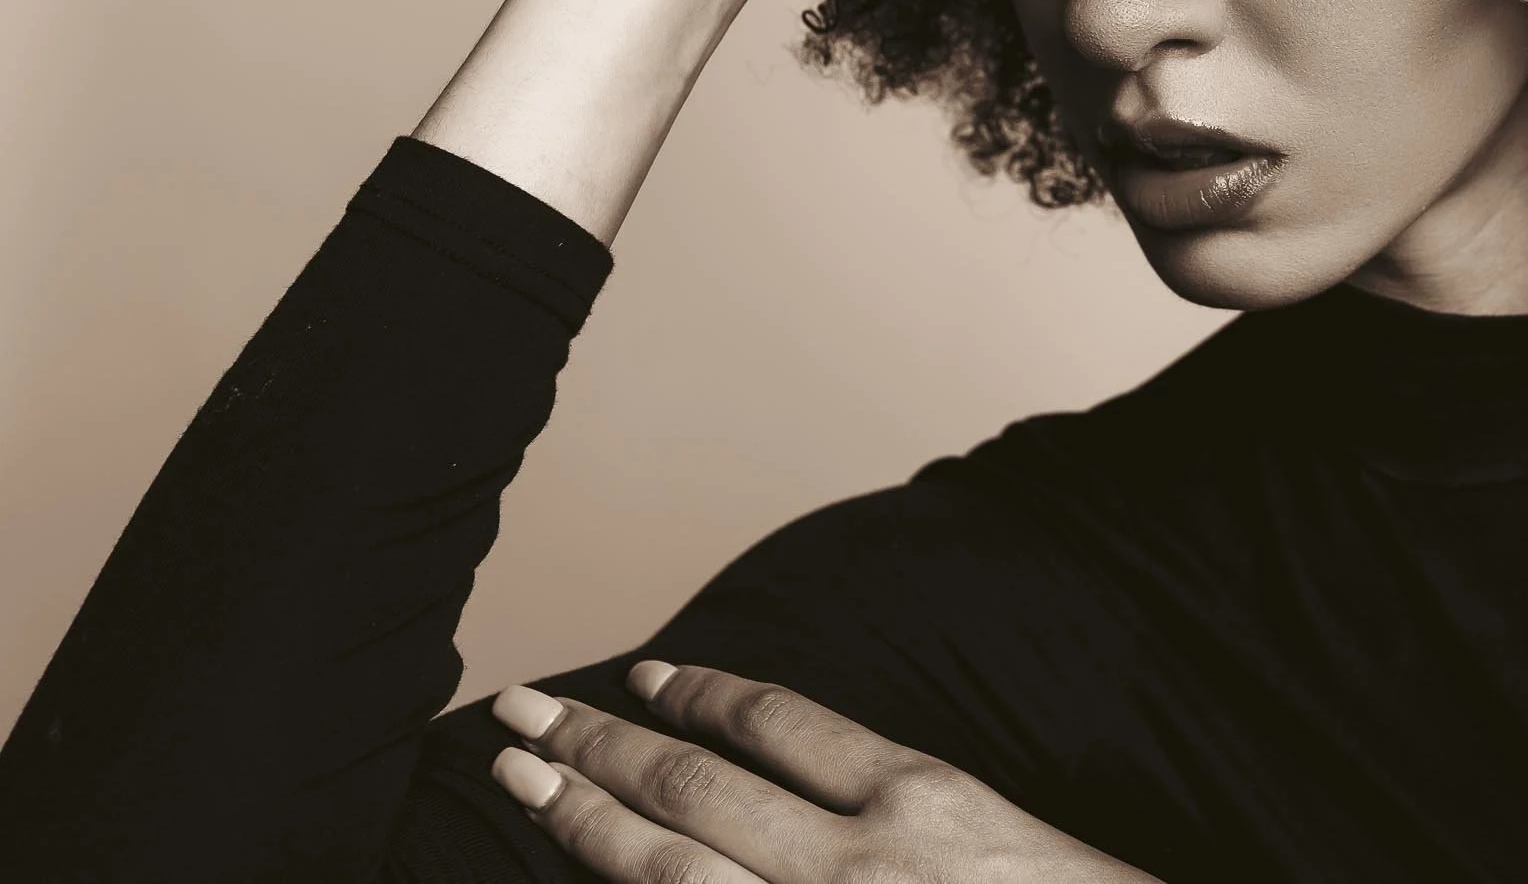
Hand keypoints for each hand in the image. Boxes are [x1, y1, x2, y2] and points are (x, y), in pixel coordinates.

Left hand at [488, 664, 1163, 883]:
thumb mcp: (998, 837)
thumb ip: (901, 809)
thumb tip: (802, 794)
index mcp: (920, 799)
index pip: (775, 722)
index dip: (694, 694)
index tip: (640, 675)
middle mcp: (862, 865)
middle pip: (697, 788)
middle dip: (597, 745)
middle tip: (519, 710)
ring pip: (674, 871)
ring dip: (584, 819)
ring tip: (518, 776)